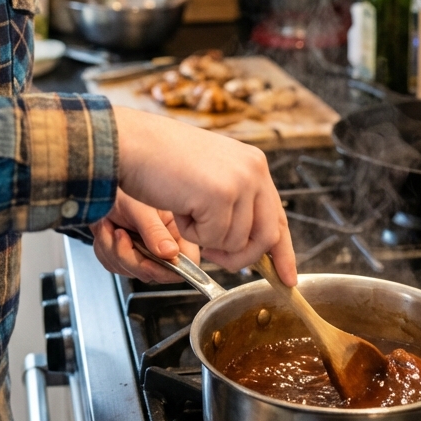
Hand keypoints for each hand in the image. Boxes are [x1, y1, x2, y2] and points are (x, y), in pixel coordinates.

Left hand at [92, 188, 200, 282]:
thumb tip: (170, 253)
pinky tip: (106, 230)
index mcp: (176, 232)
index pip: (186, 263)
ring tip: (110, 227)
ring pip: (131, 271)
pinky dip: (105, 250)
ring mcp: (143, 252)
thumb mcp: (141, 209)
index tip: (151, 261)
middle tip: (120, 235)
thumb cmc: (124, 191)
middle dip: (131, 257)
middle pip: (155, 273)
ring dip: (113, 251)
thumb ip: (155, 232)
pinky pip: (114, 266)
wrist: (101, 188)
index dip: (171, 269)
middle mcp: (162, 245)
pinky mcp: (125, 256)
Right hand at [112, 105, 296, 283]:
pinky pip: (213, 239)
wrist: (133, 143)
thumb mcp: (211, 175)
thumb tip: (250, 243)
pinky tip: (179, 206)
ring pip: (236, 242)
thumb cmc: (160, 159)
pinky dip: (191, 233)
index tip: (287, 278)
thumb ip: (235, 202)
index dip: (283, 251)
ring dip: (206, 238)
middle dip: (240, 256)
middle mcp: (254, 170)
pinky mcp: (221, 195)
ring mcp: (239, 182)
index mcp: (253, 164)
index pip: (278, 216)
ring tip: (186, 207)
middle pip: (265, 236)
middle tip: (213, 255)